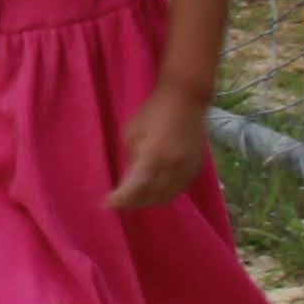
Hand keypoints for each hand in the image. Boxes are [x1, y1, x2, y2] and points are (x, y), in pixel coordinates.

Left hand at [108, 87, 212, 210]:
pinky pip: (180, 190)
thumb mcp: (131, 132)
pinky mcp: (197, 167)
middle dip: (133, 203)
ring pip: (167, 197)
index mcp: (153, 156)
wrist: (186, 99)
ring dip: (149, 201)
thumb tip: (130, 178)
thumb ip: (131, 158)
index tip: (106, 204)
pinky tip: (155, 192)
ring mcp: (187, 169)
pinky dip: (166, 194)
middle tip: (119, 202)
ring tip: (135, 200)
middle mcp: (172, 167)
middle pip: (151, 197)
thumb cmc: (153, 112)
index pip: (134, 187)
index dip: (120, 199)